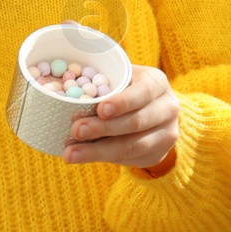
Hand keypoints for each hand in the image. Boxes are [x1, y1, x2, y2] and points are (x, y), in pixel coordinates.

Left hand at [63, 66, 178, 170]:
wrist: (156, 114)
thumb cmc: (129, 90)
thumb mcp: (124, 77)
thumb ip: (103, 78)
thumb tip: (62, 71)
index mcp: (158, 83)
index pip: (142, 93)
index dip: (122, 102)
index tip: (100, 109)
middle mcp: (168, 108)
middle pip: (136, 122)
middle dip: (103, 128)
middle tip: (76, 130)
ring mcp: (166, 134)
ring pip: (132, 147)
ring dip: (98, 151)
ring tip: (71, 153)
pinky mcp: (158, 154)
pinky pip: (130, 160)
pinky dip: (104, 159)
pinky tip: (84, 157)